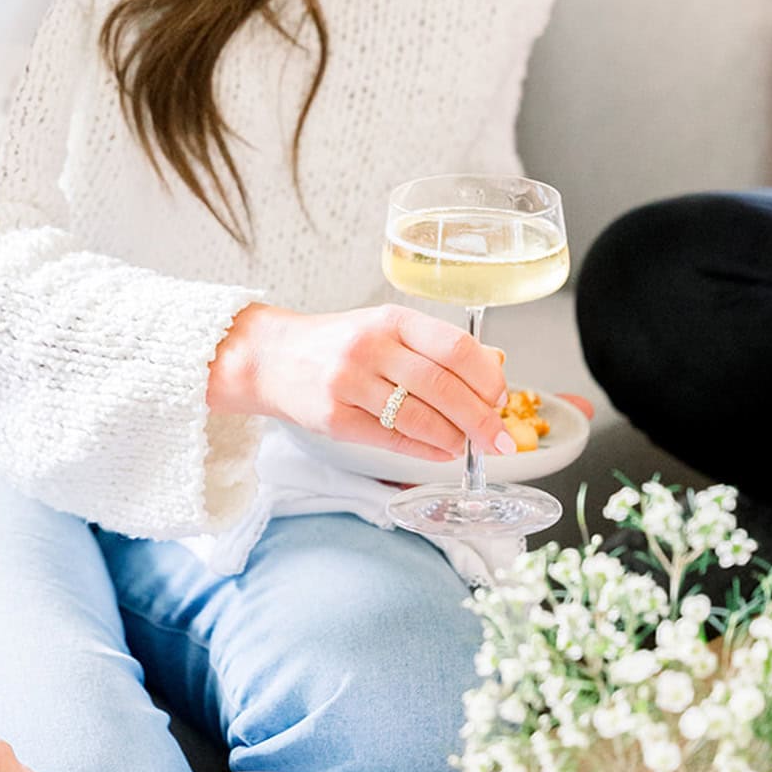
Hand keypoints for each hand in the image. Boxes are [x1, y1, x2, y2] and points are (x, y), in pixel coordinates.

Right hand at [209, 301, 513, 460]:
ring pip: (419, 416)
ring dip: (453, 437)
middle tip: (500, 440)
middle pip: (442, 386)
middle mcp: (371, 346)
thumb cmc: (337, 343)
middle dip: (481, 418)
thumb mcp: (384, 328)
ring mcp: (349, 382)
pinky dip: (424, 450)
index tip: (501, 398)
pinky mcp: (334, 417)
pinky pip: (391, 438)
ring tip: (466, 446)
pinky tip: (440, 452)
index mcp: (391, 319)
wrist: (270, 356)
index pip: (454, 346)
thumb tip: (494, 368)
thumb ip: (434, 346)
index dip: (486, 377)